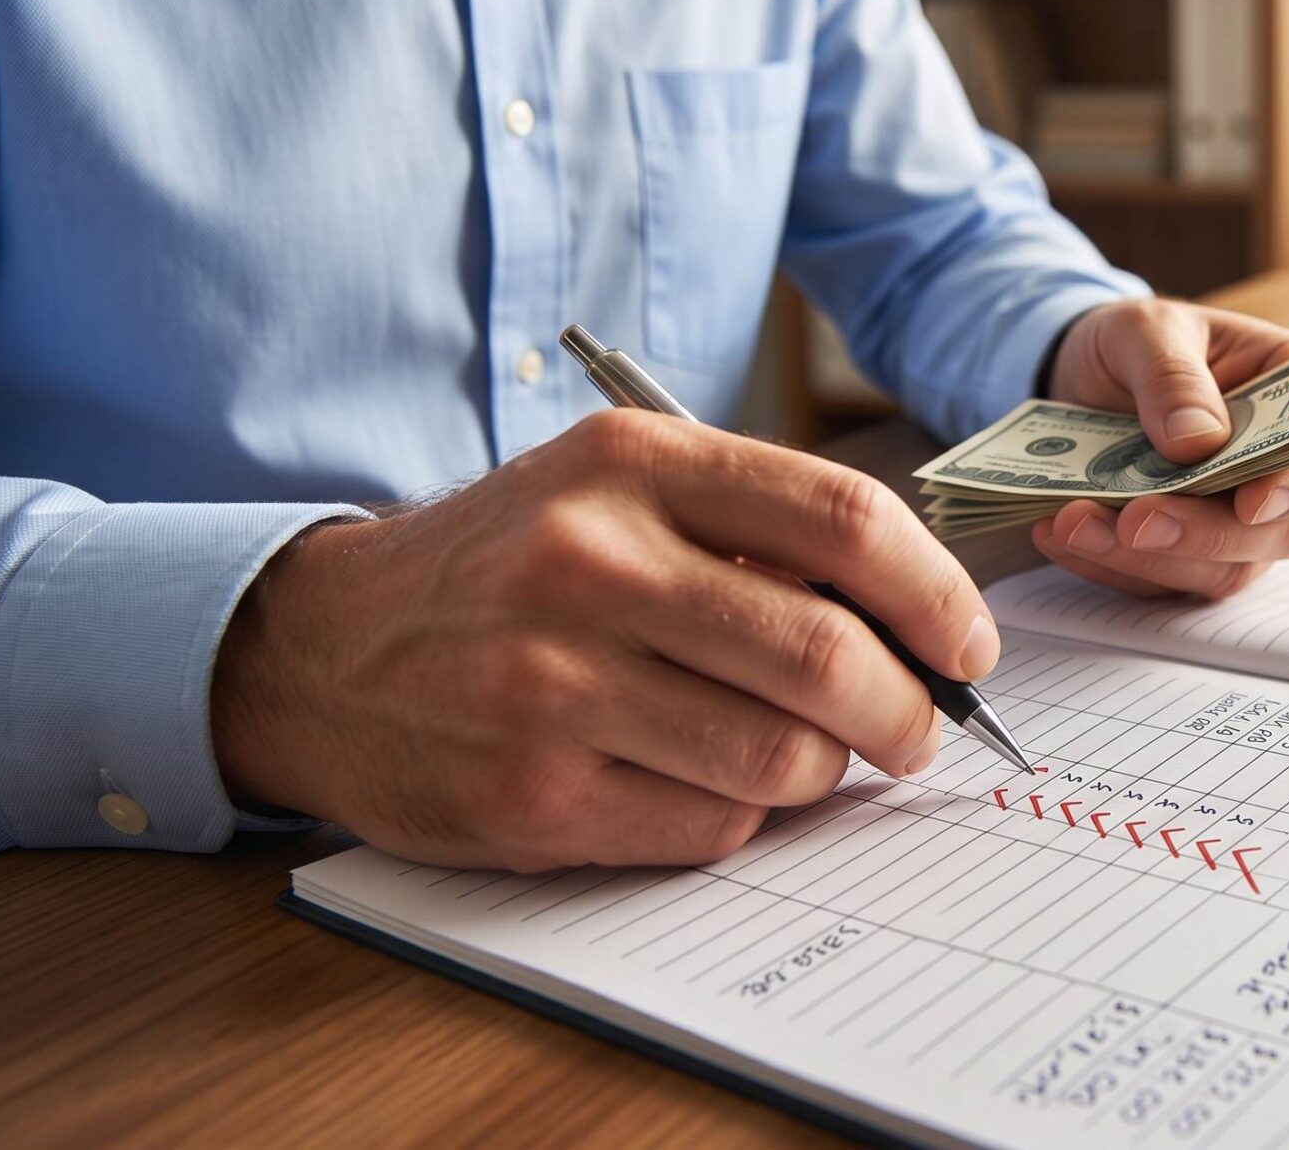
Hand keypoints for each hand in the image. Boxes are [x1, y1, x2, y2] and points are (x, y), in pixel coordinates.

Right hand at [211, 411, 996, 870]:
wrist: (320, 649)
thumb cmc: (507, 566)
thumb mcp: (614, 490)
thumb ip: (756, 528)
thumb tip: (916, 621)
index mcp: (632, 464)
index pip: (844, 520)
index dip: (937, 594)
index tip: (968, 646)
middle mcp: (590, 562)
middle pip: (827, 654)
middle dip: (905, 710)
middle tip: (916, 729)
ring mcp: (553, 685)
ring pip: (780, 756)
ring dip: (822, 772)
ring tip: (804, 757)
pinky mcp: (530, 793)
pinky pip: (709, 826)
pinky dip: (739, 816)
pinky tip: (700, 781)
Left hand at [1034, 298, 1288, 597]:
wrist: (1082, 374)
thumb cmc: (1138, 342)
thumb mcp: (1146, 329)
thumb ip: (1172, 375)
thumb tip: (1198, 441)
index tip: (1253, 503)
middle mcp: (1282, 469)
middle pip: (1281, 530)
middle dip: (1206, 535)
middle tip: (1136, 522)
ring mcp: (1238, 521)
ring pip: (1221, 569)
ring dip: (1146, 559)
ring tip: (1073, 523)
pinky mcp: (1186, 554)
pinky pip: (1160, 581)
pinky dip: (1109, 565)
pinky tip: (1060, 532)